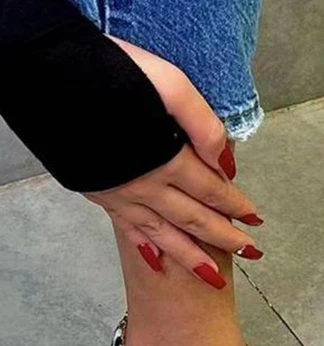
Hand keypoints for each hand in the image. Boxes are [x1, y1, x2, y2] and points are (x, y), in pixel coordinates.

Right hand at [84, 37, 263, 287]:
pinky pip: (127, 229)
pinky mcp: (97, 192)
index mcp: (167, 158)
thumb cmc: (111, 69)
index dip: (237, 206)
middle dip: (225, 238)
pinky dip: (146, 247)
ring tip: (214, 277)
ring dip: (192, 257)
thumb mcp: (170, 82)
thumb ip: (202, 125)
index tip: (256, 220)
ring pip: (164, 234)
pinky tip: (157, 261)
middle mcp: (145, 185)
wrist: (44, 70)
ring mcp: (119, 193)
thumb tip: (226, 164)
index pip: (213, 191)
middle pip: (195, 219)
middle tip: (251, 253)